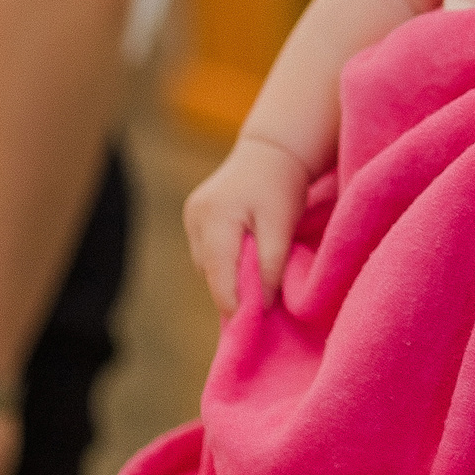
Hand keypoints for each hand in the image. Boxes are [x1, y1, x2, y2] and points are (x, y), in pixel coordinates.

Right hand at [183, 133, 310, 312]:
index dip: (232, 302)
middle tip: (259, 305)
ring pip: (207, 264)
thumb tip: (260, 303)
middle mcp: (196, 217)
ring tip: (255, 279)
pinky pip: (208, 251)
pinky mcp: (194, 215)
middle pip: (210, 271)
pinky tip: (244, 258)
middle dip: (232, 290)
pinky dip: (225, 261)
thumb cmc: (282, 185)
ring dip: (228, 275)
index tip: (249, 325)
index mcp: (215, 216)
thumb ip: (271, 263)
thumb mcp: (283, 223)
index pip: (217, 273)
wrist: (273, 149)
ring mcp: (191, 215)